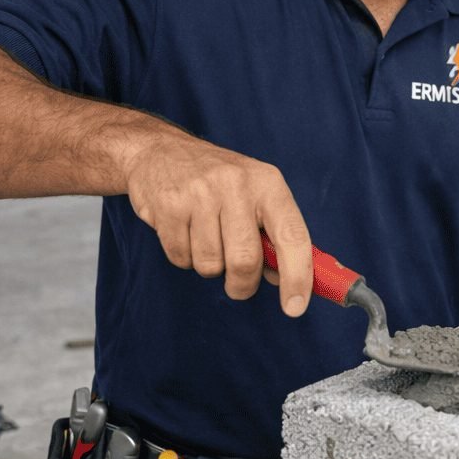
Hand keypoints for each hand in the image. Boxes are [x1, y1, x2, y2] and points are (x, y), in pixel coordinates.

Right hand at [124, 126, 312, 315]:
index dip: (298, 276)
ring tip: (204, 237)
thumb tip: (284, 279)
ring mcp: (200, 193)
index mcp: (268, 184)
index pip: (292, 236)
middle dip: (242, 285)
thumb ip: (273, 235)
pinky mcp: (169, 205)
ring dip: (209, 266)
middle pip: (245, 262)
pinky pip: (181, 258)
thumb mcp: (255, 194)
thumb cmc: (217, 181)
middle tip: (238, 283)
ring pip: (210, 266)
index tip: (295, 307)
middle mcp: (237, 185)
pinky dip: (183, 257)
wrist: (161, 151)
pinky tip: (183, 230)